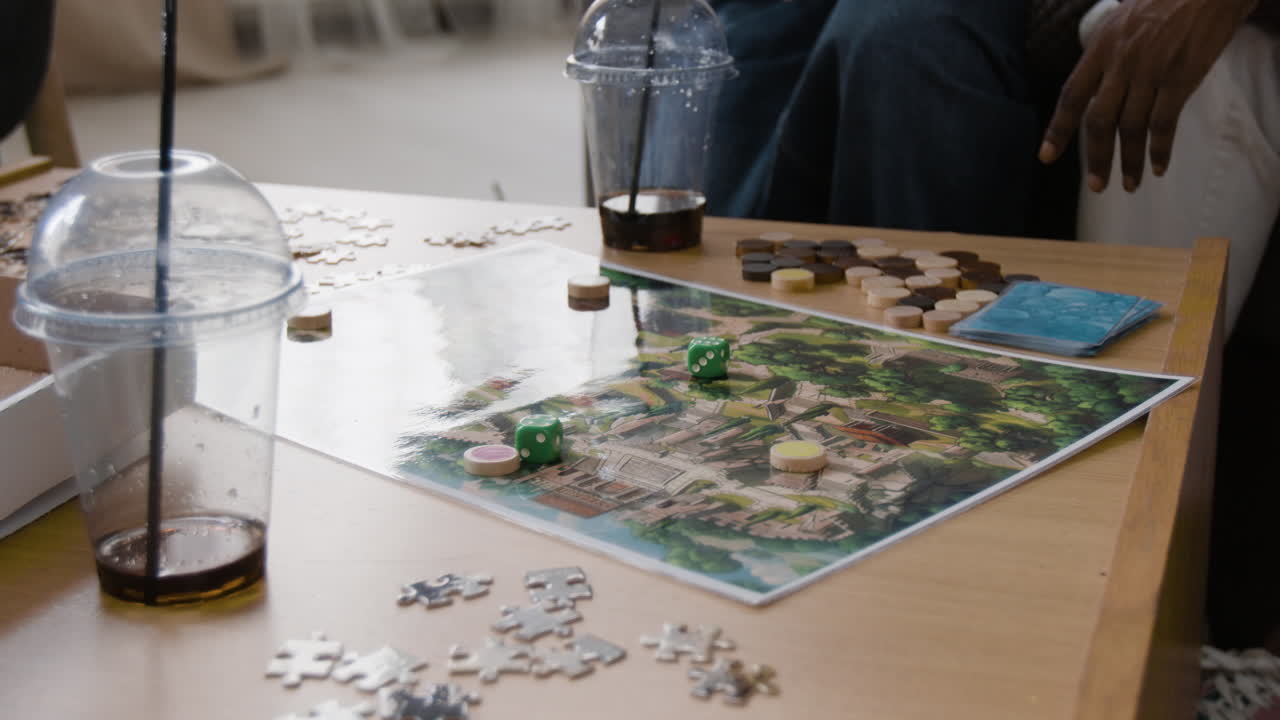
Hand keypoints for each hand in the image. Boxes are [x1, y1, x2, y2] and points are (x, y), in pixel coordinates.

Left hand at [1038, 0, 1256, 191]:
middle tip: (1096, 185)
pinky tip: (1157, 167)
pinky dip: (1159, 149)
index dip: (1058, 129)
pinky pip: (1165, 122)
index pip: (1072, 95)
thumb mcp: (1121, 21)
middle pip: (1099, 120)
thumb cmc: (1164, 2)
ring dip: (1129, 161)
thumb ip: (1105, 55)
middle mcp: (1121, 61)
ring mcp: (1152, 70)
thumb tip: (1092, 90)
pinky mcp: (1182, 76)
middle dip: (1095, 157)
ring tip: (1129, 185)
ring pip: (1131, 127)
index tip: (1046, 157)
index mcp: (1101, 47)